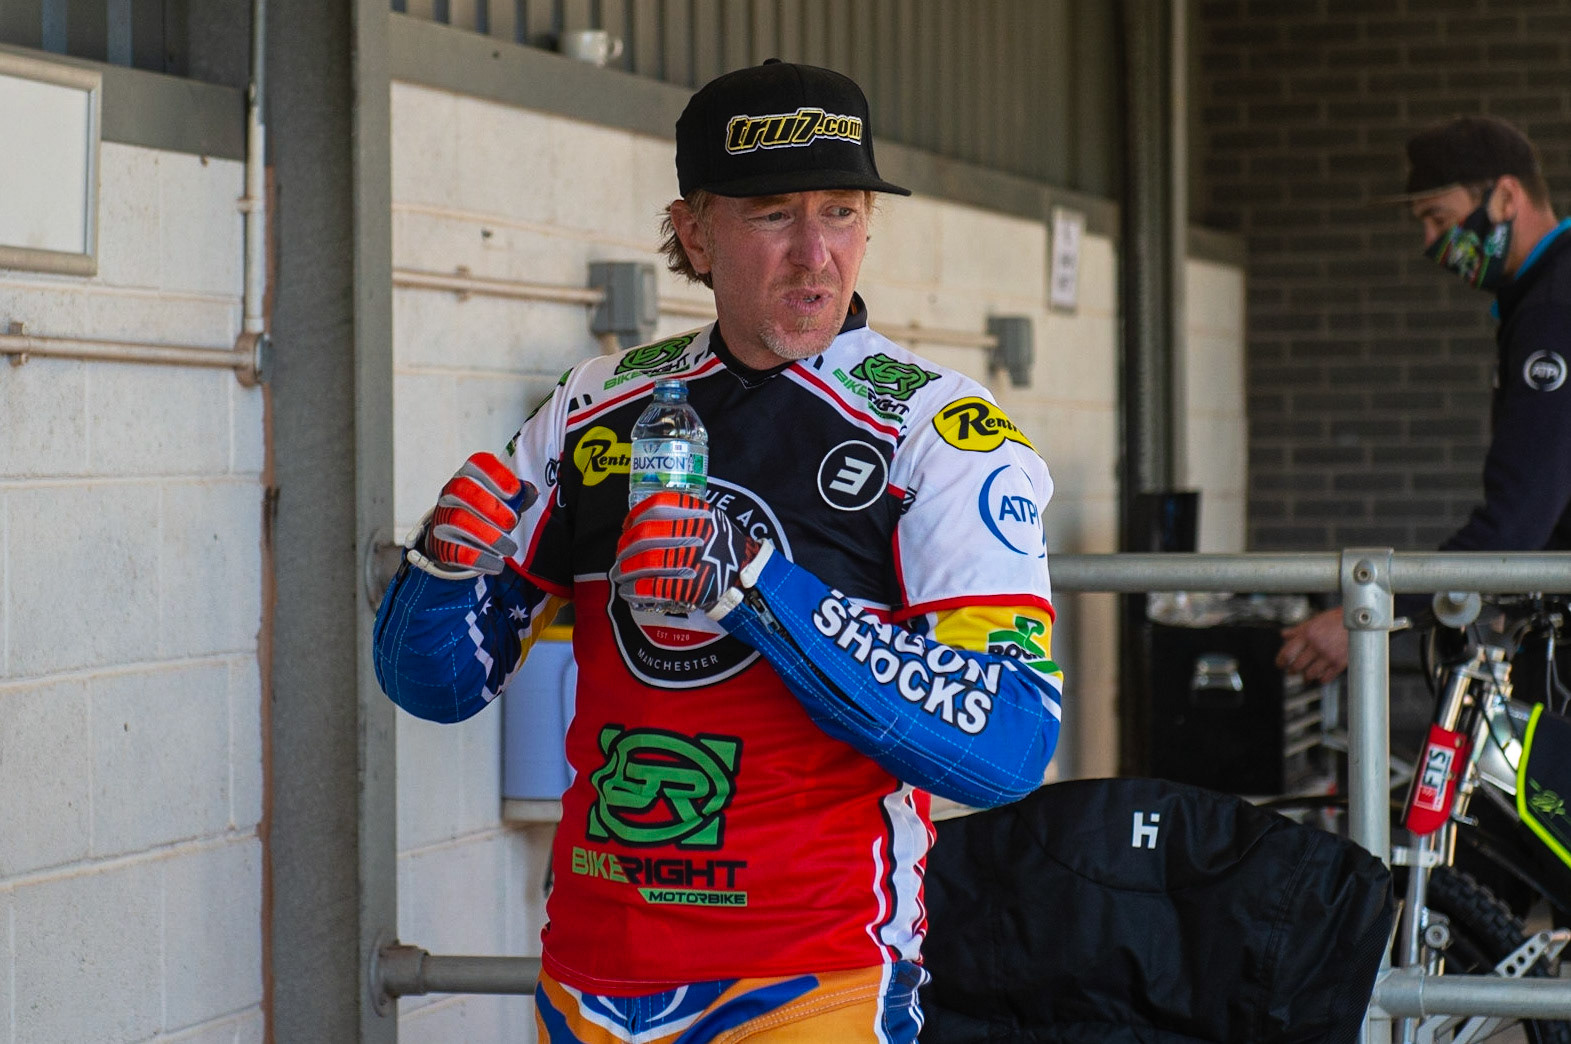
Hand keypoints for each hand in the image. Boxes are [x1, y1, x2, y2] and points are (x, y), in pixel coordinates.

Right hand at [410, 452, 536, 577]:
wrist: (454, 538)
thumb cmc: (484, 512)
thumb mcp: (502, 500)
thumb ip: (518, 496)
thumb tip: (530, 492)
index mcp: (470, 474)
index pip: (478, 463)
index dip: (496, 474)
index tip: (514, 491)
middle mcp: (451, 491)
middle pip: (463, 489)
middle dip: (491, 506)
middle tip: (511, 523)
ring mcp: (443, 516)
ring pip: (459, 520)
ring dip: (489, 536)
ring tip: (509, 548)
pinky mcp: (440, 542)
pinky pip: (457, 550)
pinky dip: (480, 558)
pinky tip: (497, 565)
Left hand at [611, 491, 759, 612]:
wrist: (748, 578)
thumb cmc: (724, 548)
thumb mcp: (711, 520)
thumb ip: (684, 515)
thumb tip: (641, 520)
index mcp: (699, 514)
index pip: (657, 506)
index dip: (635, 515)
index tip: (626, 525)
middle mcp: (695, 534)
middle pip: (646, 535)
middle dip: (625, 546)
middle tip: (619, 554)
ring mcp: (693, 561)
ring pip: (646, 561)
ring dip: (625, 569)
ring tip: (619, 574)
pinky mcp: (690, 587)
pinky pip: (653, 587)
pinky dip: (636, 590)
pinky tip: (629, 592)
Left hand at [1276, 608, 1348, 683]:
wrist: (1359, 622)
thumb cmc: (1337, 619)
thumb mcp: (1314, 621)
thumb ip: (1298, 630)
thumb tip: (1284, 635)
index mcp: (1308, 634)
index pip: (1287, 653)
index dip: (1280, 661)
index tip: (1280, 664)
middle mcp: (1316, 646)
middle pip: (1297, 666)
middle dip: (1292, 671)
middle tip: (1292, 671)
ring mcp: (1328, 656)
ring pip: (1310, 674)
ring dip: (1305, 677)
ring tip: (1305, 676)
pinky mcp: (1339, 663)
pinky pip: (1325, 678)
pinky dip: (1320, 679)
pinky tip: (1320, 676)